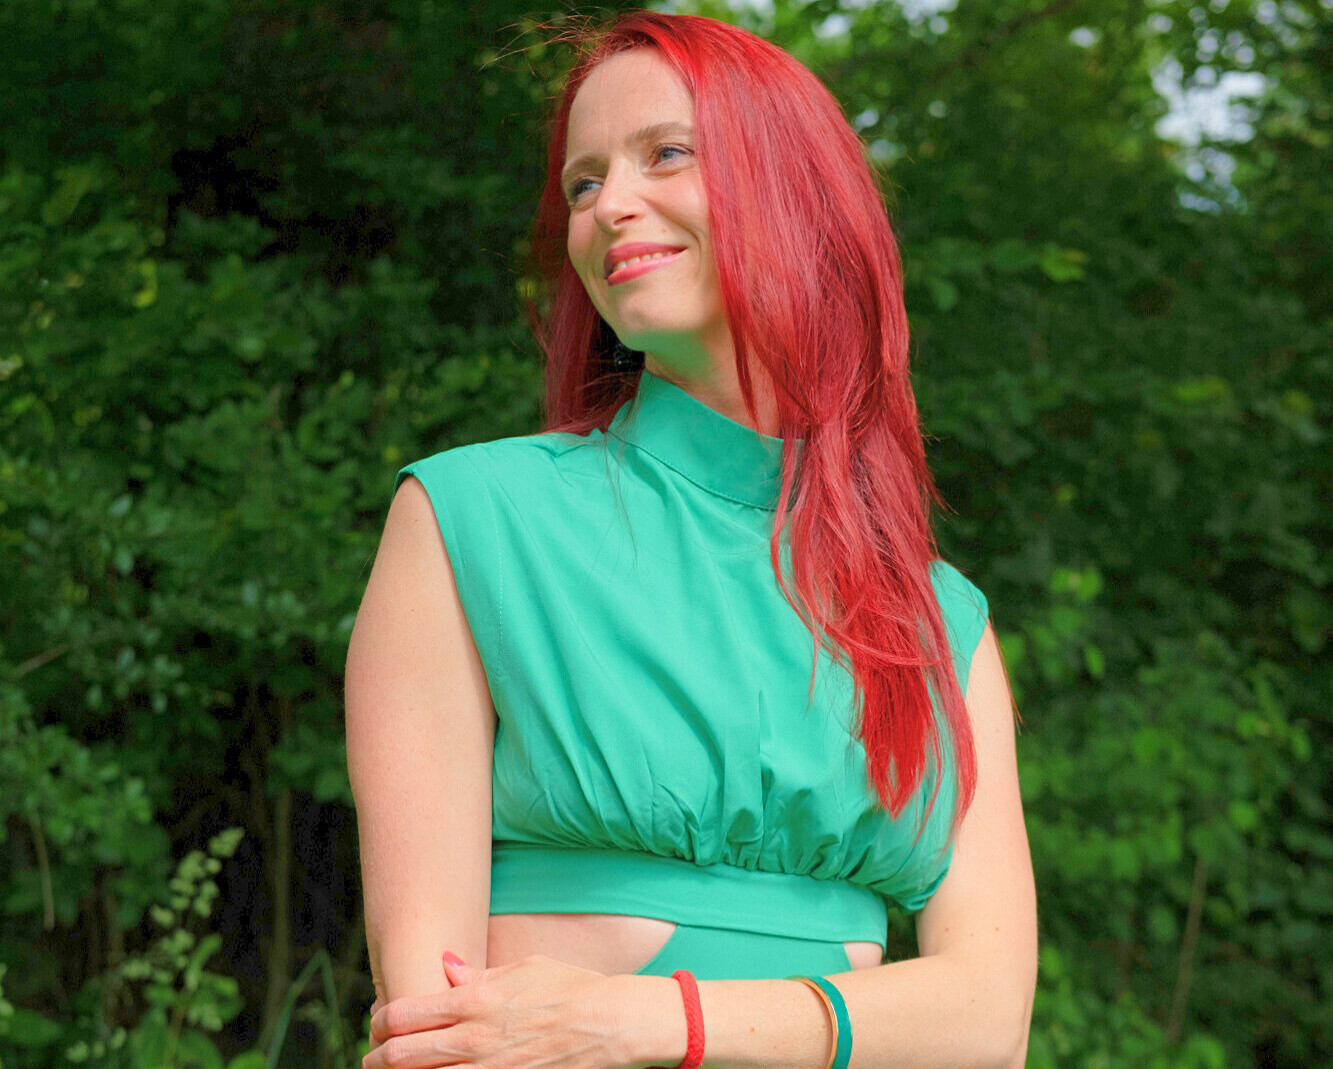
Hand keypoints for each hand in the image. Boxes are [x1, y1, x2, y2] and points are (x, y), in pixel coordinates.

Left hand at [365, 951, 626, 1068]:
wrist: (611, 1024)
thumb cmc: (571, 988)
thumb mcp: (524, 968)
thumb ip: (479, 973)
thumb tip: (446, 968)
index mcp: (475, 1000)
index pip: (404, 1013)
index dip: (382, 1020)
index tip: (380, 1022)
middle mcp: (474, 1038)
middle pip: (402, 1055)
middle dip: (379, 1058)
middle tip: (374, 1058)